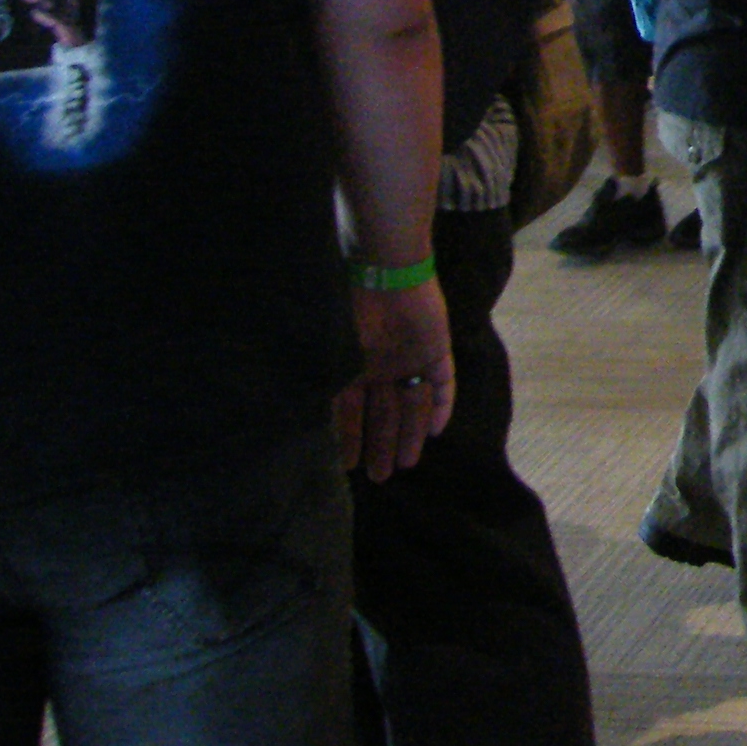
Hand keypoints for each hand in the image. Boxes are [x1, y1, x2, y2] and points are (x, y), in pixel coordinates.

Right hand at [338, 281, 453, 482]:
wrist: (385, 266)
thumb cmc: (348, 305)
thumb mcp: (327, 350)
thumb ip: (324, 384)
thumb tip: (303, 421)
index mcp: (352, 366)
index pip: (350, 413)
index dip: (349, 440)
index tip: (347, 469)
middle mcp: (382, 366)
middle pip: (385, 414)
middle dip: (382, 445)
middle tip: (381, 478)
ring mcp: (410, 357)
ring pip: (413, 404)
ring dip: (411, 433)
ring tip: (406, 464)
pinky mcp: (436, 346)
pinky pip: (443, 380)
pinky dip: (442, 404)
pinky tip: (437, 430)